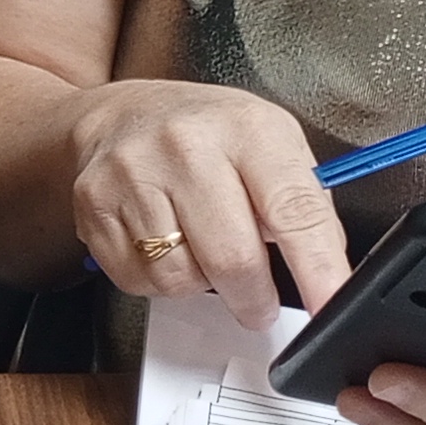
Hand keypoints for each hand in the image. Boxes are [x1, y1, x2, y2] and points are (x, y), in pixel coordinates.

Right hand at [66, 82, 351, 323]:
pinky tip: (164, 244)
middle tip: (259, 304)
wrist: (120, 117)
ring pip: (182, 279)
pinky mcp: (94, 204)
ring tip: (200, 248)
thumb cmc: (207, 134)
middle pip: (233, 259)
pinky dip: (160, 280)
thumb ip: (301, 202)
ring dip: (201, 284)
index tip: (331, 308)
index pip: (292, 210)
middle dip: (254, 299)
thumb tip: (327, 270)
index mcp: (246, 128)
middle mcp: (187, 145)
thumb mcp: (269, 142)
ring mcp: (134, 173)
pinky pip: (140, 281)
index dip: (317, 268)